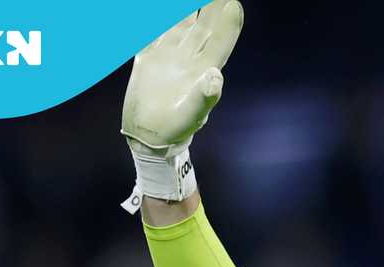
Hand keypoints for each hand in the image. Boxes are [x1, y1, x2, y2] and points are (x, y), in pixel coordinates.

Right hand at [121, 0, 243, 153]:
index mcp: (204, 70)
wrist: (151, 135)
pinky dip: (151, 20)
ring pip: (178, 23)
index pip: (220, 41)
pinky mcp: (149, 58)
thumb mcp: (192, 115)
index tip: (234, 3)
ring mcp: (169, 56)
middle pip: (203, 25)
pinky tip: (154, 9)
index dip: (228, 23)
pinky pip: (150, 33)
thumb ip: (205, 97)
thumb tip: (215, 76)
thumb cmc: (177, 128)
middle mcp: (189, 58)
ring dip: (182, 7)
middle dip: (210, 6)